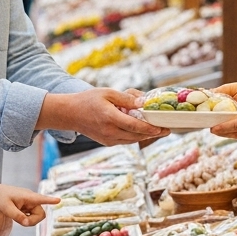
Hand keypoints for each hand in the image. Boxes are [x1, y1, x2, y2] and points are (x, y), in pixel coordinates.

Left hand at [0, 183, 59, 234]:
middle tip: (22, 223)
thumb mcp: (6, 208)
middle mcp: (32, 200)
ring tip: (16, 217)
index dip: (50, 200)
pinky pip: (32, 218)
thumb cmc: (1, 199)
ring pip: (37, 217)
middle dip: (33, 221)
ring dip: (29, 221)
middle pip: (41, 214)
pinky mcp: (29, 209)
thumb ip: (17, 216)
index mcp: (28, 196)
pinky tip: (18, 215)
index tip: (59, 200)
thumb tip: (27, 223)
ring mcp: (31, 204)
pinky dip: (26, 220)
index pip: (41, 198)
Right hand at [42, 89, 167, 146]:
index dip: (150, 128)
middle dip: (153, 133)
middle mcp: (109, 132)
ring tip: (158, 130)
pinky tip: (142, 130)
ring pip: (132, 140)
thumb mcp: (107, 93)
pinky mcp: (106, 143)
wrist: (69, 114)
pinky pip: (125, 141)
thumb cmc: (88, 100)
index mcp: (110, 118)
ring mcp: (108, 139)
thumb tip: (142, 102)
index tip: (163, 128)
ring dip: (145, 135)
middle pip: (137, 135)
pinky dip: (135, 136)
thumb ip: (126, 98)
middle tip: (167, 129)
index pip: (135, 126)